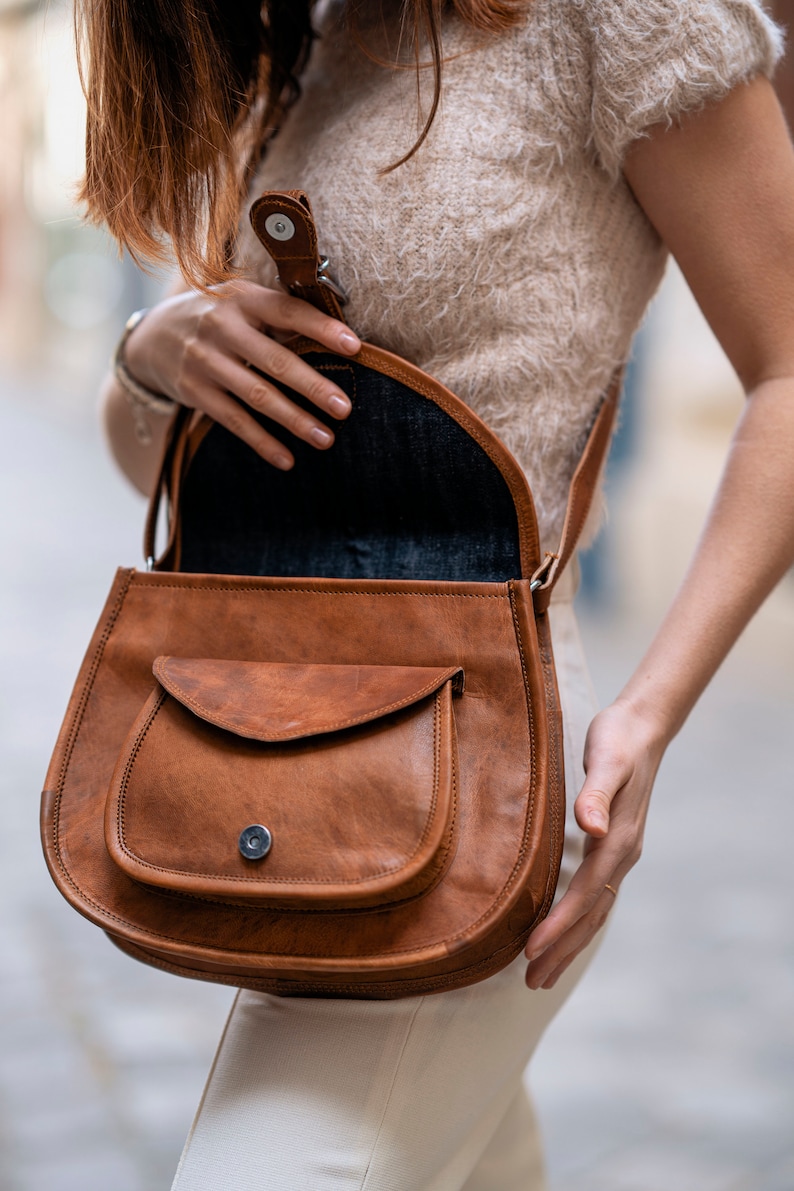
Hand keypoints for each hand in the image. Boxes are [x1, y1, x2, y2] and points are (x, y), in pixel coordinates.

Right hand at [124, 280, 360, 469]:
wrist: (152, 337)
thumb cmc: (217, 318)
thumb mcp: (241, 302)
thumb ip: (278, 316)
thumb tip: (337, 336)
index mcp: (242, 298)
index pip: (287, 311)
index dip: (321, 328)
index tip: (355, 346)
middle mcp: (221, 327)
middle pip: (275, 361)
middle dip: (313, 387)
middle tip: (344, 408)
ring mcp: (205, 361)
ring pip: (257, 396)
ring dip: (294, 420)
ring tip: (325, 439)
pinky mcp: (195, 391)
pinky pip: (234, 421)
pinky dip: (262, 442)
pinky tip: (286, 459)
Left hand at [524, 699, 666, 988]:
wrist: (643, 727)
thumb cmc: (617, 739)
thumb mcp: (605, 759)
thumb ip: (595, 793)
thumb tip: (591, 826)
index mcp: (618, 840)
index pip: (584, 894)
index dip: (558, 925)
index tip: (531, 951)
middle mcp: (622, 854)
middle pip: (591, 914)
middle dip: (563, 950)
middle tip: (532, 982)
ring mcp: (620, 854)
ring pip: (595, 911)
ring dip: (570, 944)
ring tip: (543, 974)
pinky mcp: (613, 847)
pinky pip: (595, 896)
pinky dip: (579, 921)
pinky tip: (564, 931)